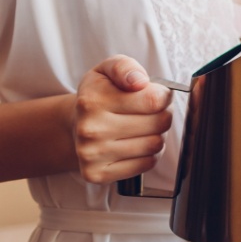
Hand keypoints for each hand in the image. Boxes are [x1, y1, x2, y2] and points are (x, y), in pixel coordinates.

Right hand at [72, 56, 173, 183]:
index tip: (156, 95)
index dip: (163, 96)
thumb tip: (139, 81)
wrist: (77, 123)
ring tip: (143, 127)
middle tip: (151, 112)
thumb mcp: (109, 69)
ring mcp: (91, 154)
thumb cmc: (101, 94)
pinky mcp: (97, 174)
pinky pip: (146, 164)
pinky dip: (150, 154)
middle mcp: (89, 129)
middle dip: (163, 115)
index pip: (154, 100)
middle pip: (159, 123)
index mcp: (93, 100)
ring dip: (158, 135)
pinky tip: (137, 144)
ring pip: (155, 145)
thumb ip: (125, 67)